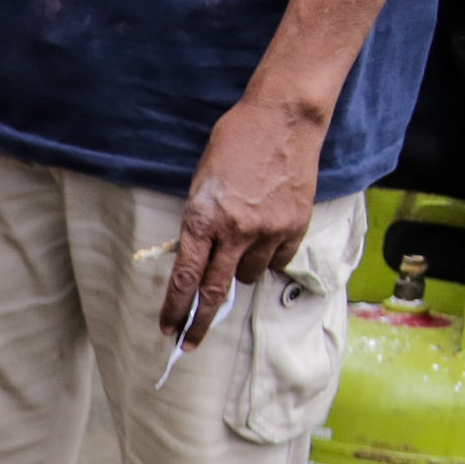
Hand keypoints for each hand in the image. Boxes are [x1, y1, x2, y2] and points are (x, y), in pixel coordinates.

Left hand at [165, 95, 327, 344]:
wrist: (283, 118)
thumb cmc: (233, 145)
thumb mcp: (201, 185)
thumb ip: (198, 225)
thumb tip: (195, 262)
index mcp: (203, 219)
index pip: (184, 278)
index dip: (175, 309)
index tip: (168, 331)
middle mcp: (235, 231)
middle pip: (215, 292)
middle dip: (200, 323)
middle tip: (188, 345)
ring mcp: (268, 230)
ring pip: (248, 276)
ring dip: (239, 271)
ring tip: (241, 243)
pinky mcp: (296, 225)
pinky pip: (277, 261)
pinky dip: (268, 257)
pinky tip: (266, 235)